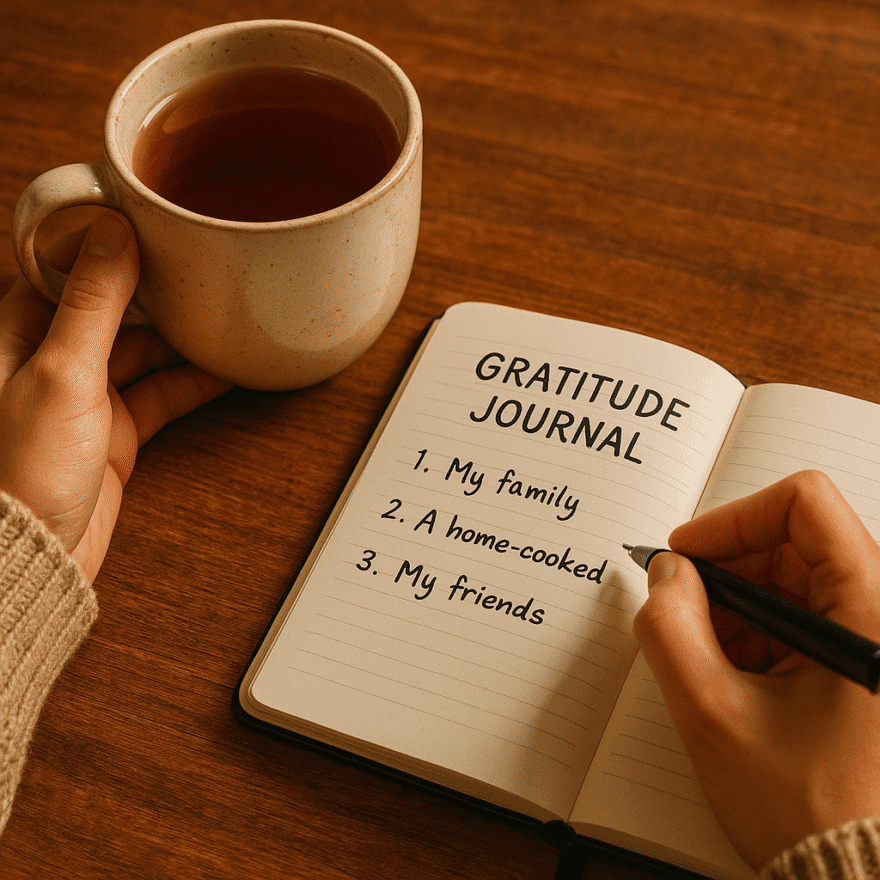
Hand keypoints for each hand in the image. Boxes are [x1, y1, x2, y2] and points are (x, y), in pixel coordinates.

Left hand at [0, 211, 231, 581]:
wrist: (35, 556)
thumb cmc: (21, 471)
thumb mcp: (62, 373)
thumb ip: (92, 303)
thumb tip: (114, 231)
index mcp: (20, 331)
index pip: (66, 268)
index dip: (108, 244)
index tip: (152, 221)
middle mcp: (51, 359)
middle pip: (114, 307)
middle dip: (157, 291)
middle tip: (205, 269)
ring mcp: (86, 397)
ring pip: (143, 351)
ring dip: (182, 337)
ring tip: (226, 316)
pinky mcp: (114, 433)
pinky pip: (162, 395)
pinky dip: (193, 383)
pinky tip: (226, 369)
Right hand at [632, 470, 879, 869]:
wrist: (853, 878)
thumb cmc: (805, 810)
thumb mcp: (714, 715)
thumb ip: (671, 629)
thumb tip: (666, 574)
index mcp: (871, 616)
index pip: (805, 505)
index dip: (734, 519)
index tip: (687, 555)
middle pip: (795, 540)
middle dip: (725, 569)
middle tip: (680, 607)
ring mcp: (872, 638)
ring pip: (795, 577)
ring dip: (736, 603)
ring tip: (707, 655)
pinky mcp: (860, 660)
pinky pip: (802, 614)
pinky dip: (756, 629)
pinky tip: (732, 673)